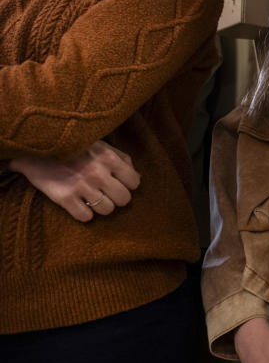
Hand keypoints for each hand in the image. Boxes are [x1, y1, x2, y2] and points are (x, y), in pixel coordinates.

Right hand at [10, 140, 139, 221]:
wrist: (36, 147)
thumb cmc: (75, 146)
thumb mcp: (101, 145)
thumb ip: (122, 159)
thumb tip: (137, 177)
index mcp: (109, 158)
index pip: (134, 183)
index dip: (128, 185)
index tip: (119, 183)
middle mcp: (98, 174)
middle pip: (124, 199)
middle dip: (117, 198)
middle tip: (106, 193)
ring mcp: (81, 187)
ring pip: (107, 210)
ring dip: (101, 207)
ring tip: (92, 198)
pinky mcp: (64, 198)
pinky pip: (85, 217)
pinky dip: (84, 213)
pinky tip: (79, 204)